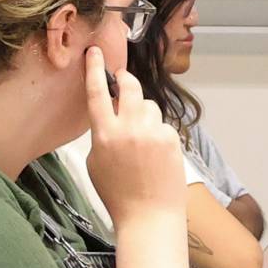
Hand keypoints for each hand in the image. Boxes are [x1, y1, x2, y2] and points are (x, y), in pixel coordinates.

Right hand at [82, 47, 184, 224]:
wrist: (149, 215)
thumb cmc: (117, 194)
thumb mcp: (96, 162)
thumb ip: (102, 134)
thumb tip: (110, 115)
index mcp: (104, 134)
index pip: (96, 93)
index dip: (95, 69)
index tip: (95, 52)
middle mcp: (129, 128)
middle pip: (129, 87)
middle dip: (125, 79)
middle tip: (123, 80)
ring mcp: (153, 132)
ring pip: (149, 106)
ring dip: (144, 113)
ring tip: (141, 138)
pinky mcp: (172, 139)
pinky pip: (162, 125)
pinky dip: (158, 133)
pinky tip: (156, 154)